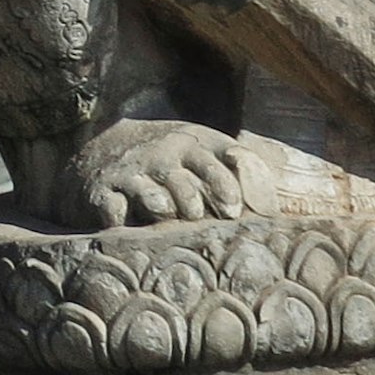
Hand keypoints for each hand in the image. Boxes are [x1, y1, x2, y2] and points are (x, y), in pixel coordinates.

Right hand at [66, 119, 266, 228]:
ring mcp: (130, 175)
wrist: (104, 145)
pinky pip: (114, 212)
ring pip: (153, 200)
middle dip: (194, 204)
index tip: (232, 212)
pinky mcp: (103, 192)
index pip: (214, 164)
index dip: (226, 188)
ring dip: (162, 212)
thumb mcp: (203, 148)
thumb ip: (240, 166)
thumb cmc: (171, 159)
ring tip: (166, 218)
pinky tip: (127, 228)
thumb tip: (271, 202)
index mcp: (191, 145)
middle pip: (184, 185)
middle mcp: (160, 157)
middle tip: (197, 217)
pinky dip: (121, 223)